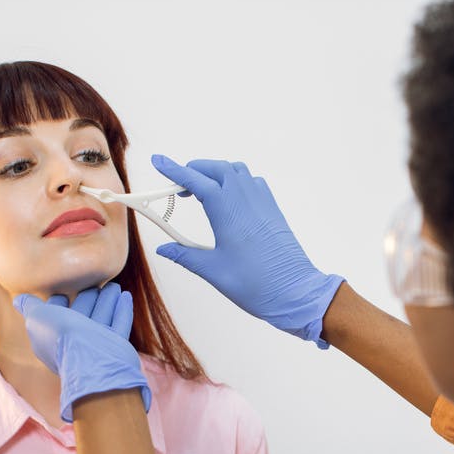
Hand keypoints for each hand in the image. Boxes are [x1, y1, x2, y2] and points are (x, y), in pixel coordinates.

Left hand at [13, 283, 150, 421]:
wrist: (92, 359)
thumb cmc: (62, 337)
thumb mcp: (38, 317)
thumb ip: (30, 307)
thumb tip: (19, 300)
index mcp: (52, 336)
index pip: (56, 314)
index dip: (59, 301)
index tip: (65, 286)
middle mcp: (73, 341)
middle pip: (81, 314)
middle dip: (88, 298)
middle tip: (96, 282)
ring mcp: (95, 345)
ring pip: (101, 316)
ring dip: (107, 300)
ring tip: (114, 285)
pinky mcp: (115, 346)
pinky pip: (119, 324)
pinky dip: (122, 310)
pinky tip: (126, 296)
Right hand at [151, 154, 344, 347]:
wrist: (295, 292)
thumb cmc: (255, 283)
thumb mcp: (213, 270)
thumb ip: (185, 255)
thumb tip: (164, 248)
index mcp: (228, 210)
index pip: (196, 180)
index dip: (174, 170)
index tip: (158, 161)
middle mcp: (246, 198)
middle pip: (216, 169)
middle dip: (194, 170)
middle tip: (177, 185)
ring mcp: (262, 201)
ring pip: (236, 171)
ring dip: (216, 173)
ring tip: (201, 191)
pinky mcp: (273, 209)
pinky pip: (252, 182)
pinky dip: (236, 181)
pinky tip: (229, 200)